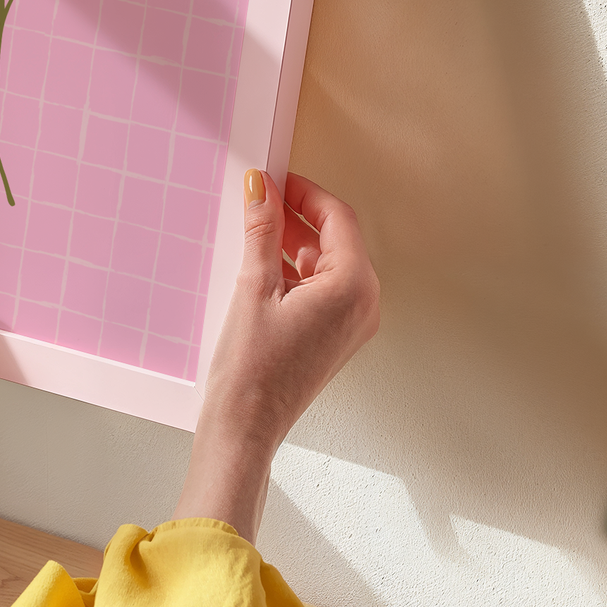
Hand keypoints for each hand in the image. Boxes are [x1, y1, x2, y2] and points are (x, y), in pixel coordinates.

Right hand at [173, 171, 379, 539]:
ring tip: (253, 229)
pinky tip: (259, 263)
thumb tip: (261, 188)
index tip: (275, 178)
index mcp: (353, 288)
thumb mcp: (254, 286)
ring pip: (325, 263)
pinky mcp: (331, 336)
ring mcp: (348, 323)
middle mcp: (362, 305)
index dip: (305, 192)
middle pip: (335, 239)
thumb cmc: (253, 371)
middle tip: (261, 198)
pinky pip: (319, 287)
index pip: (338, 218)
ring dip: (292, 242)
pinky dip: (293, 269)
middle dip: (297, 215)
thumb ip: (262, 230)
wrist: (244, 428)